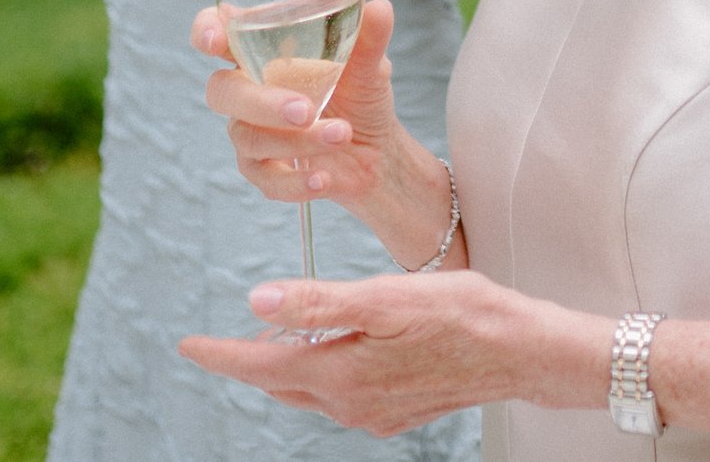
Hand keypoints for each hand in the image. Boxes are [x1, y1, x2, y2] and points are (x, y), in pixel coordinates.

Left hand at [178, 271, 605, 435]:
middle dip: (249, 363)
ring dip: (287, 368)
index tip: (188, 345)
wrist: (522, 351)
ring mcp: (375, 412)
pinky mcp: (397, 409)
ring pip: (311, 390)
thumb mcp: (385, 297)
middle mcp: (352, 403)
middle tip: (219, 344)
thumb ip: (318, 302)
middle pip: (281, 383)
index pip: (262, 367)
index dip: (221, 354)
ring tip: (272, 341)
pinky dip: (324, 374)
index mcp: (341, 375)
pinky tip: (333, 353)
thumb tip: (257, 302)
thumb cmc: (462, 314)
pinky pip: (343, 396)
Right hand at [191, 0, 407, 209]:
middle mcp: (248, 89)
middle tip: (304, 110)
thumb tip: (379, 8)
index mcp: (263, 52)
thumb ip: (369, 37)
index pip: (219, 32)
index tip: (216, 42)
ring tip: (342, 134)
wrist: (378, 152)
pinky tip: (323, 178)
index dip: (207, 31)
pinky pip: (264, 178)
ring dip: (297, 141)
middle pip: (222, 91)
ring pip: (248, 137)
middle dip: (260, 102)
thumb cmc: (361, 95)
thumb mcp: (370, 64)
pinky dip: (294, 181)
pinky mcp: (264, 170)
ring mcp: (251, 131)